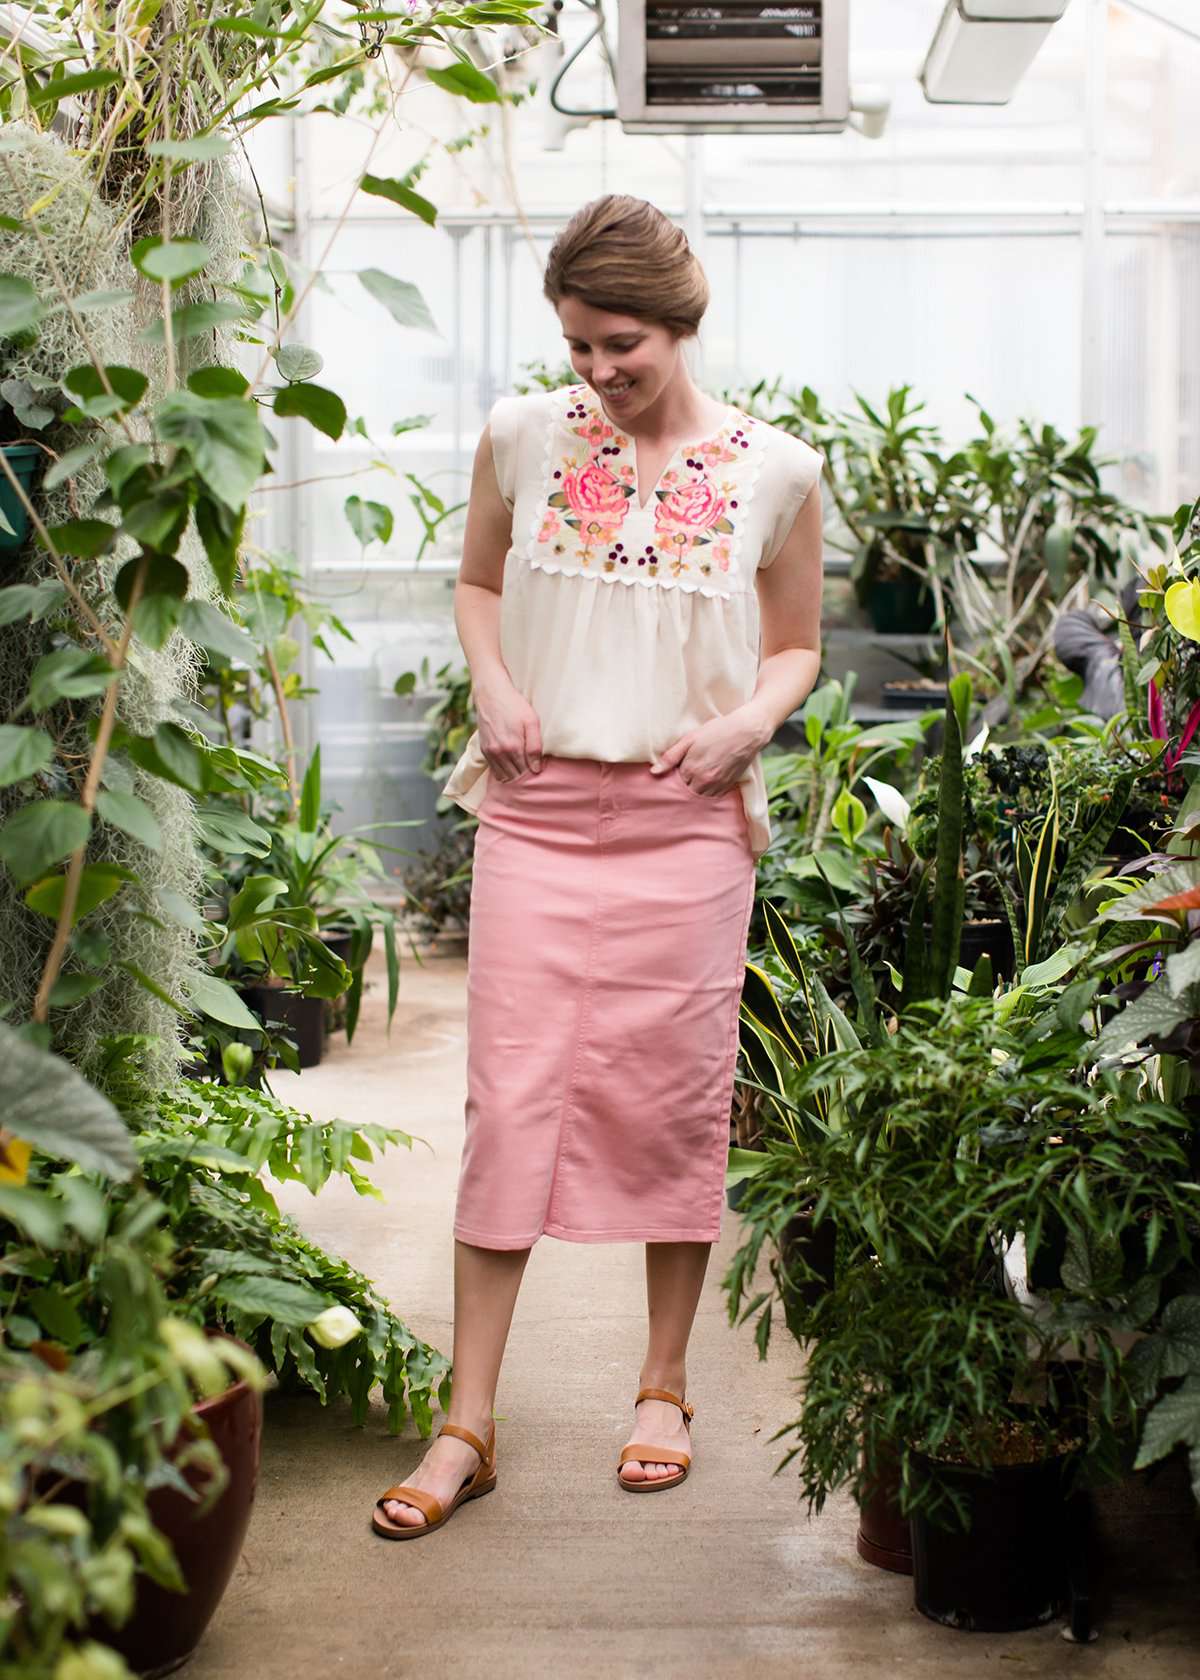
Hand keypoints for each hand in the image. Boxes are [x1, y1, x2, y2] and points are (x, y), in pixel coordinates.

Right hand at [475, 681, 542, 780]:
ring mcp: (490, 752)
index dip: (534, 771)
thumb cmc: (515, 706)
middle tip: (531, 765)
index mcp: (513, 747)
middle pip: (515, 776)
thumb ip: (535, 747)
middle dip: (524, 774)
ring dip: (513, 774)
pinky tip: (511, 763)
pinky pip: (494, 770)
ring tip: (522, 765)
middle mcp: (499, 753)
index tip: (538, 765)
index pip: (526, 772)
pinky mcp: (484, 750)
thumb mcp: (532, 722)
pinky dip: (503, 771)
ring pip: (504, 776)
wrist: (491, 694)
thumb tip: (536, 769)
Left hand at [649, 705, 772, 797]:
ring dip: (694, 792)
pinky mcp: (728, 786)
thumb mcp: (690, 739)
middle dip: (681, 789)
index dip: (671, 780)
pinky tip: (705, 784)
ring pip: (699, 797)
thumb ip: (671, 756)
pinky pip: (713, 797)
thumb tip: (654, 772)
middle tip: (681, 779)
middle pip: (685, 794)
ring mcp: (717, 785)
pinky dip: (707, 793)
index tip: (671, 775)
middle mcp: (703, 781)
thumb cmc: (717, 731)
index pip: (673, 785)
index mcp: (691, 770)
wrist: (747, 732)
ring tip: (694, 781)